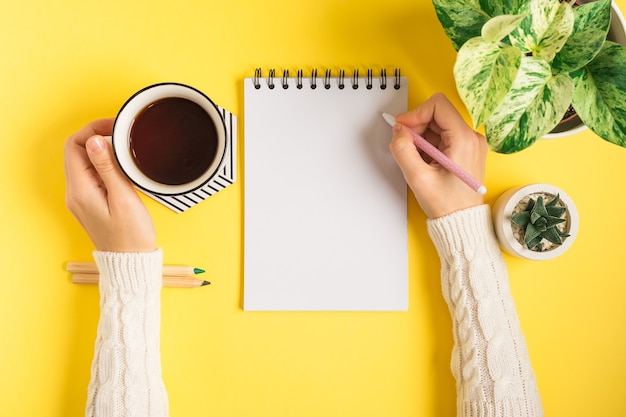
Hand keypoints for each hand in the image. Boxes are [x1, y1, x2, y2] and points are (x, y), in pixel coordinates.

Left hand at [64, 119, 156, 251]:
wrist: (131, 261)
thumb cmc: (131, 235)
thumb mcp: (123, 198)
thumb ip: (108, 168)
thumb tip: (94, 141)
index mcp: (80, 190)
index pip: (76, 146)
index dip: (93, 129)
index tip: (115, 126)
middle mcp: (76, 193)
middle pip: (77, 151)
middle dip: (97, 136)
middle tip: (121, 133)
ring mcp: (82, 198)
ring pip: (84, 162)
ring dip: (102, 150)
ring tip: (124, 148)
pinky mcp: (91, 202)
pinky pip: (92, 174)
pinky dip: (104, 164)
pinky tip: (122, 166)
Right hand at [389, 93, 486, 217]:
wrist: (461, 222)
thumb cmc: (447, 204)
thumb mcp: (418, 178)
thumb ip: (403, 150)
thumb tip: (398, 131)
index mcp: (465, 140)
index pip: (438, 105)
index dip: (415, 114)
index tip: (403, 129)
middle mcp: (471, 137)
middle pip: (437, 114)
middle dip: (417, 127)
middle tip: (406, 146)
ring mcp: (470, 143)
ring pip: (438, 125)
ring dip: (421, 137)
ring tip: (417, 159)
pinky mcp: (465, 150)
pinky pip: (442, 136)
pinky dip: (428, 144)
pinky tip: (424, 162)